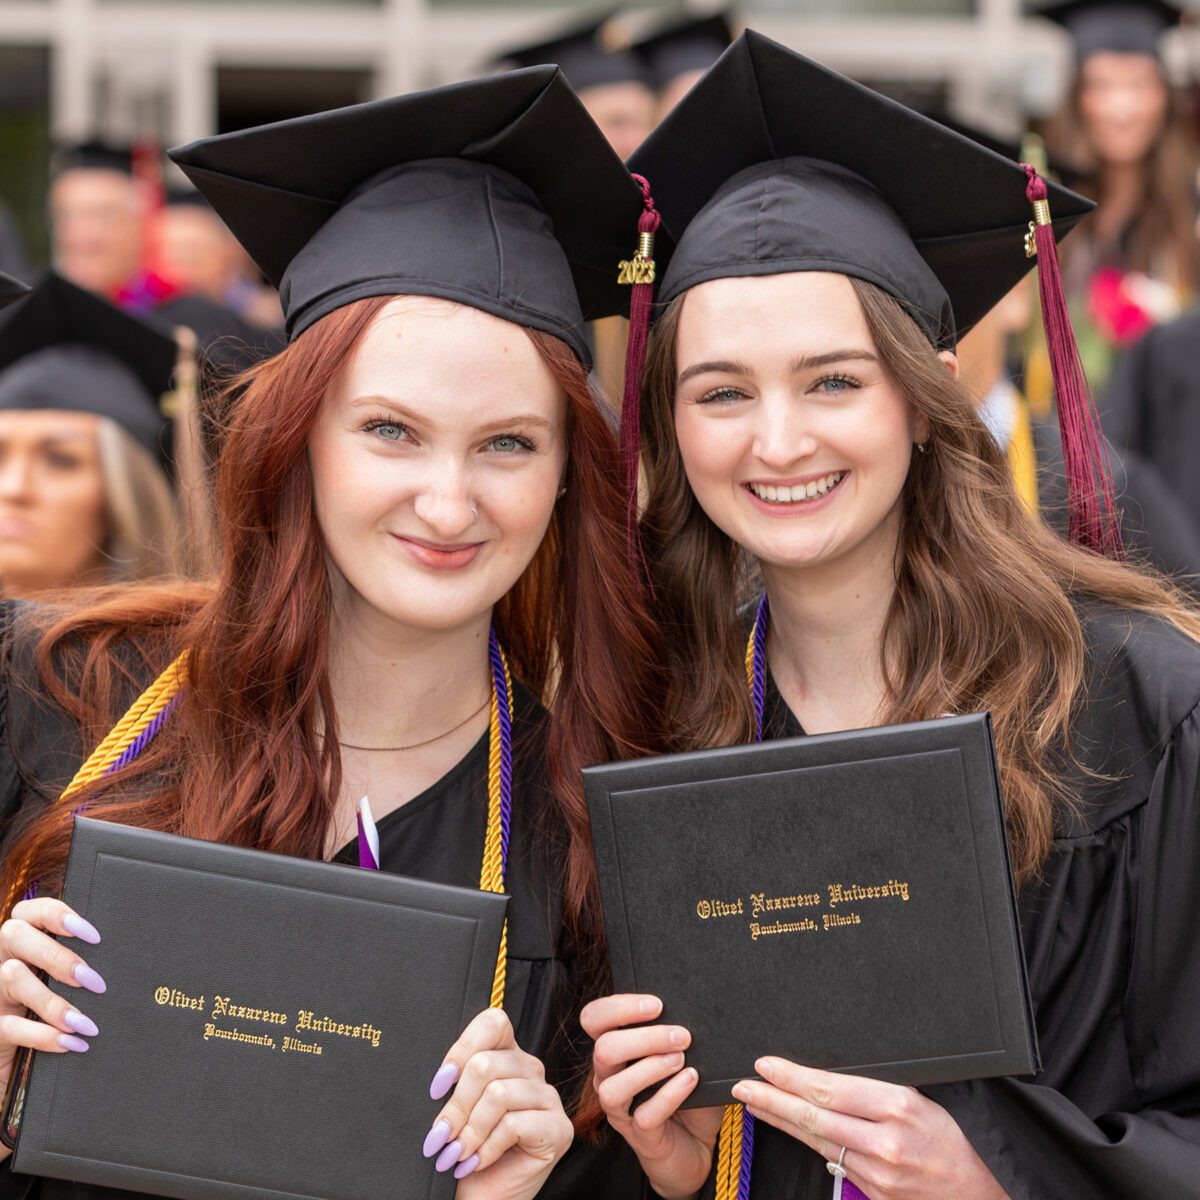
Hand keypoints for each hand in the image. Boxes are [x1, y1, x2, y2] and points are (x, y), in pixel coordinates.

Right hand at [0, 899, 104, 1161]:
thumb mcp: (71, 975)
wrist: (21, 1046)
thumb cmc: (64, 997)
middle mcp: (3, 955)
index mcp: (26, 934)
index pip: (34, 909)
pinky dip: (44, 1035)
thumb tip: (144, 946)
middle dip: (58, 956)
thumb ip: (92, 958)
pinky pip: (9, 1026)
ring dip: (53, 1001)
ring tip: (87, 1022)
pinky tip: (73, 1043)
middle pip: (15, 934)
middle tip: (95, 981)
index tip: (94, 935)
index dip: (60, 916)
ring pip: (12, 977)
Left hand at [421, 1007, 571, 1199]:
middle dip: (455, 1106)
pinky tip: (477, 1161)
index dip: (461, 1048)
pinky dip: (486, 1147)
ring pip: (498, 1094)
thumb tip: (439, 1076)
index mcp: (508, 1055)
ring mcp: (549, 1098)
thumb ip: (456, 1082)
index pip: (493, 1022)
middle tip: (439, 1136)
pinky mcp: (558, 1129)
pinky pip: (513, 1124)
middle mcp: (532, 1070)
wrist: (482, 1199)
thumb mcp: (457, 1109)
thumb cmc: (466, 1153)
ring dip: (469, 1131)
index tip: (438, 1085)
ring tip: (456, 1153)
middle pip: (486, 1064)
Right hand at [581, 994, 723, 1199]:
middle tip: (681, 1036)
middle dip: (643, 1037)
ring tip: (681, 1059)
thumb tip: (692, 1009)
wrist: (697, 1142)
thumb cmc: (687, 1090)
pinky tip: (690, 1080)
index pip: (594, 1019)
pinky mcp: (639, 1136)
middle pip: (603, 1049)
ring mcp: (620, 1109)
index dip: (619, 1008)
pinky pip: (644, 1116)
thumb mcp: (681, 1054)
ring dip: (650, 1068)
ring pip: (613, 1087)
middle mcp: (609, 1077)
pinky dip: (670, 1094)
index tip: (657, 1005)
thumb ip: (676, 1034)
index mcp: (614, 1049)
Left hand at [732, 1058, 1009, 1199]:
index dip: (791, 1077)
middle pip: (814, 1115)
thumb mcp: (921, 1101)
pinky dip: (807, 1142)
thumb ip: (875, 1093)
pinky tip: (790, 1129)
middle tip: (742, 1084)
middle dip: (772, 1099)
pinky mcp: (875, 1193)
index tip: (765, 1065)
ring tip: (755, 1102)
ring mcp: (878, 1172)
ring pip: (817, 1140)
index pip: (829, 1088)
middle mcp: (884, 1141)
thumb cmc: (952, 1141)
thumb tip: (826, 1082)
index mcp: (898, 1106)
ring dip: (781, 1120)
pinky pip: (832, 1162)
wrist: (978, 1192)